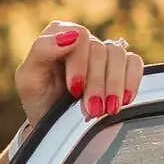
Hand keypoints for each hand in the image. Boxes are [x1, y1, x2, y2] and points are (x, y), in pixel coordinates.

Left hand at [15, 22, 143, 129]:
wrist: (55, 129)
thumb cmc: (39, 101)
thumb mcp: (28, 80)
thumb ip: (42, 51)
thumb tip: (71, 35)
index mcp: (57, 36)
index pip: (79, 35)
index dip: (80, 63)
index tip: (75, 89)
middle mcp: (82, 41)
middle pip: (100, 49)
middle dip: (96, 83)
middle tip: (90, 109)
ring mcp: (103, 53)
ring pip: (118, 56)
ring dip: (113, 85)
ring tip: (106, 110)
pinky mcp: (121, 67)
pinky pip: (134, 63)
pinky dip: (131, 82)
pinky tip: (122, 101)